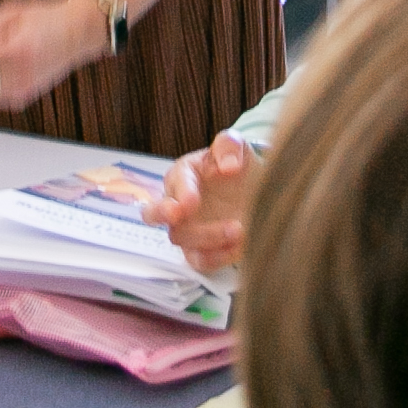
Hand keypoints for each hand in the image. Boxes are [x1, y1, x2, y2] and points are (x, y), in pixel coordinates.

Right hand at [143, 132, 263, 274]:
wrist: (254, 190)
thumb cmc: (238, 166)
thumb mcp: (237, 147)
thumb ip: (229, 145)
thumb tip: (229, 165)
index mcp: (183, 175)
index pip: (175, 182)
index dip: (182, 192)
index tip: (192, 200)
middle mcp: (177, 204)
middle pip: (153, 214)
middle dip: (161, 214)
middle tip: (178, 214)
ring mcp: (188, 230)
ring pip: (181, 240)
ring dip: (208, 237)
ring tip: (240, 230)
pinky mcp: (201, 251)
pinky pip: (200, 261)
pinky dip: (218, 257)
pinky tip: (241, 247)